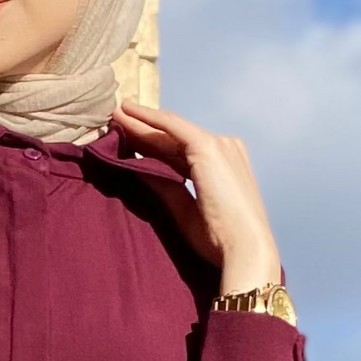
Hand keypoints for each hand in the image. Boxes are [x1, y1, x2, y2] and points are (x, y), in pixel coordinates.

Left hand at [111, 97, 281, 295]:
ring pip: (171, 131)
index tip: (129, 139)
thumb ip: (164, 186)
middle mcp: (224, 148)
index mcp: (224, 166)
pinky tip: (128, 111)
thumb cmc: (219, 239)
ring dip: (141, 121)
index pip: (181, 151)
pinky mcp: (207, 147)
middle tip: (116, 118)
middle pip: (175, 138)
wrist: (244, 248)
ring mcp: (218, 145)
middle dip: (144, 129)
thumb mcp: (185, 210)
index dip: (153, 145)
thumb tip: (137, 167)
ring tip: (115, 113)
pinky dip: (148, 117)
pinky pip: (171, 127)